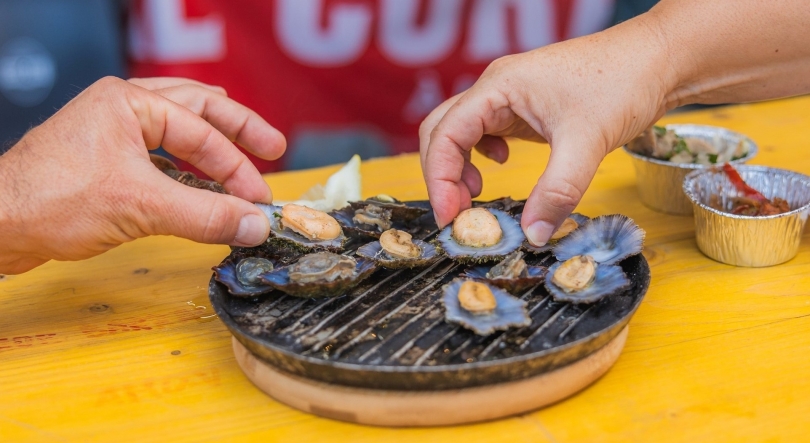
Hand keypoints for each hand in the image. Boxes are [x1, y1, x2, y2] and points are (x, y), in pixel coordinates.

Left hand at [0, 76, 285, 273]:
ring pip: (177, 129)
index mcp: (129, 102)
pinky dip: (187, 169)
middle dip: (237, 130)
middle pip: (196, 109)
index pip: (201, 132)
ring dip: (211, 144)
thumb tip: (256, 225)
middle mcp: (121, 108)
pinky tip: (200, 185)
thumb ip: (207, 214)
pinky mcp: (104, 163)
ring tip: (243, 150)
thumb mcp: (142, 207)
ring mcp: (111, 133)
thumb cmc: (52, 202)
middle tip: (272, 146)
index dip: (238, 167)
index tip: (260, 199)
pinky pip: (159, 156)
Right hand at [419, 15, 675, 245]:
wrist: (659, 58)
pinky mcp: (525, 107)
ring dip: (459, 166)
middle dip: (443, 175)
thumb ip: (557, 192)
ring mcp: (510, 96)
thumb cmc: (624, 81)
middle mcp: (496, 87)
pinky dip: (481, 155)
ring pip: (462, 131)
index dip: (440, 179)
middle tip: (459, 214)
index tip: (450, 217)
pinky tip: (501, 166)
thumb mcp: (587, 142)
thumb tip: (533, 235)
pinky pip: (486, 131)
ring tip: (476, 196)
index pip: (446, 134)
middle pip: (442, 131)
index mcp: (499, 86)